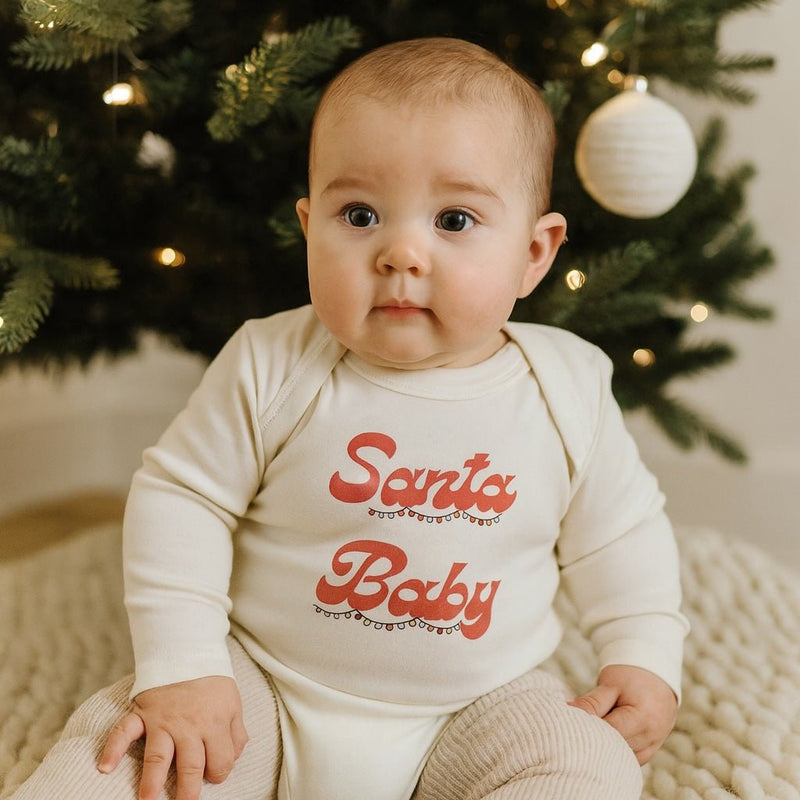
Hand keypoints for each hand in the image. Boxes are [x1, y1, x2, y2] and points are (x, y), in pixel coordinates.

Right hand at [98, 676, 247, 799]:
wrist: (187, 652)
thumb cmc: (212, 683)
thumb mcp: (233, 704)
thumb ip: (236, 733)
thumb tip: (234, 758)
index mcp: (214, 723)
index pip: (220, 761)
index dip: (219, 773)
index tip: (214, 777)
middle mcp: (189, 726)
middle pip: (190, 766)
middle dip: (188, 792)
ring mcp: (163, 720)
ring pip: (158, 756)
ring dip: (151, 781)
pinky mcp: (143, 712)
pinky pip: (125, 731)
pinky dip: (113, 748)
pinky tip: (104, 767)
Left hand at [568, 664, 676, 764]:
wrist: (657, 677)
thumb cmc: (632, 677)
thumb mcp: (611, 685)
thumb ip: (591, 703)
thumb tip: (568, 712)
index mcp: (642, 719)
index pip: (608, 733)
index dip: (586, 729)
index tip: (568, 723)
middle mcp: (650, 738)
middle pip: (613, 749)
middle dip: (592, 740)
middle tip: (573, 729)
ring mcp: (651, 748)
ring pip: (618, 758)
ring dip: (601, 747)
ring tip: (587, 732)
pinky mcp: (647, 753)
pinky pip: (625, 759)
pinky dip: (611, 751)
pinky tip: (599, 740)